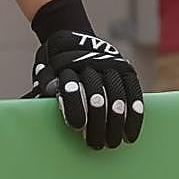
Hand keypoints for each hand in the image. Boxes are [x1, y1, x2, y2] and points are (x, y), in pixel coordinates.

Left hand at [22, 31, 144, 148]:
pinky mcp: (125, 68)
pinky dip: (135, 109)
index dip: (75, 105)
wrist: (71, 33)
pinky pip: (134, 89)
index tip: (77, 125)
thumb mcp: (43, 65)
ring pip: (117, 93)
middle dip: (99, 120)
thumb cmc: (53, 60)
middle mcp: (92, 62)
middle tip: (97, 144)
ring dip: (118, 120)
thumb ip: (45, 79)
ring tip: (115, 142)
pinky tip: (132, 129)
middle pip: (98, 93)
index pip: (73, 85)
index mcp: (68, 63)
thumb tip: (51, 92)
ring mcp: (111, 64)